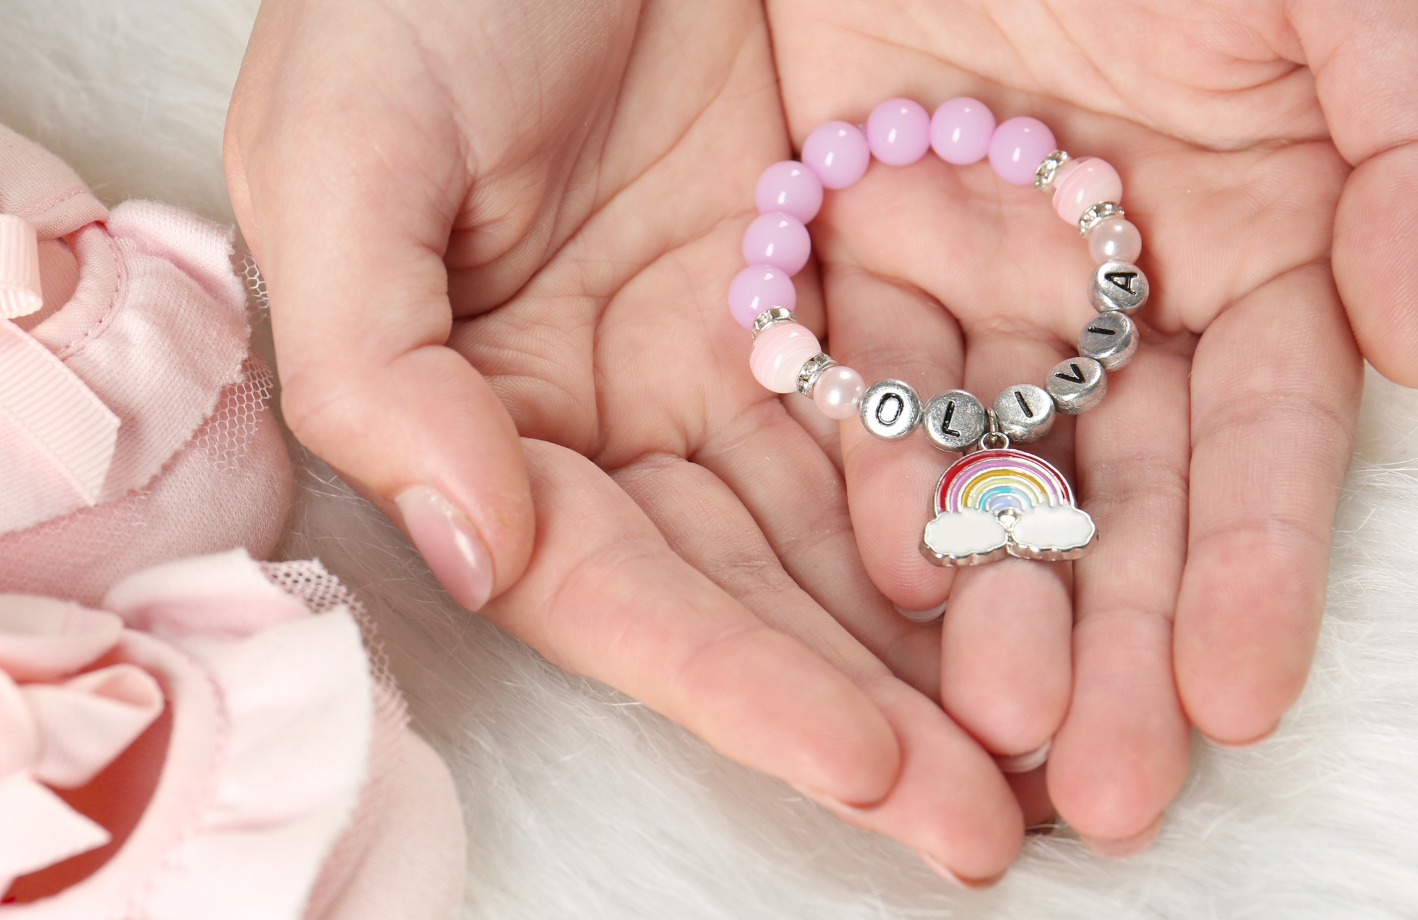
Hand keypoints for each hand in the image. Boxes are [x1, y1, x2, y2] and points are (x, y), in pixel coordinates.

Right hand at [226, 0, 1035, 881]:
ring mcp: (731, 342)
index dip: (728, 680)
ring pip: (848, 517)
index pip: (606, 583)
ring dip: (947, 636)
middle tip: (985, 825)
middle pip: (744, 587)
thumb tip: (471, 548)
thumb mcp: (343, 152)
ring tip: (1061, 744)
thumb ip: (374, 364)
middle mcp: (612, 405)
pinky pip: (926, 388)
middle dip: (859, 709)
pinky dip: (991, 478)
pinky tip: (1073, 567)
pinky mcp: (832, 267)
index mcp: (485, 407)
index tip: (862, 765)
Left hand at [763, 0, 1417, 850]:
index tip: (1237, 695)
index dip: (1258, 569)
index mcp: (1255, 247)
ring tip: (983, 738)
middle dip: (1119, 643)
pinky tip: (877, 583)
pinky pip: (856, 386)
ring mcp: (982, 280)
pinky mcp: (851, 252)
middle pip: (1122, 498)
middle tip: (1104, 788)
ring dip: (993, 605)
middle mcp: (1119, 293)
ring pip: (986, 469)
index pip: (1258, 442)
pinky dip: (870, 482)